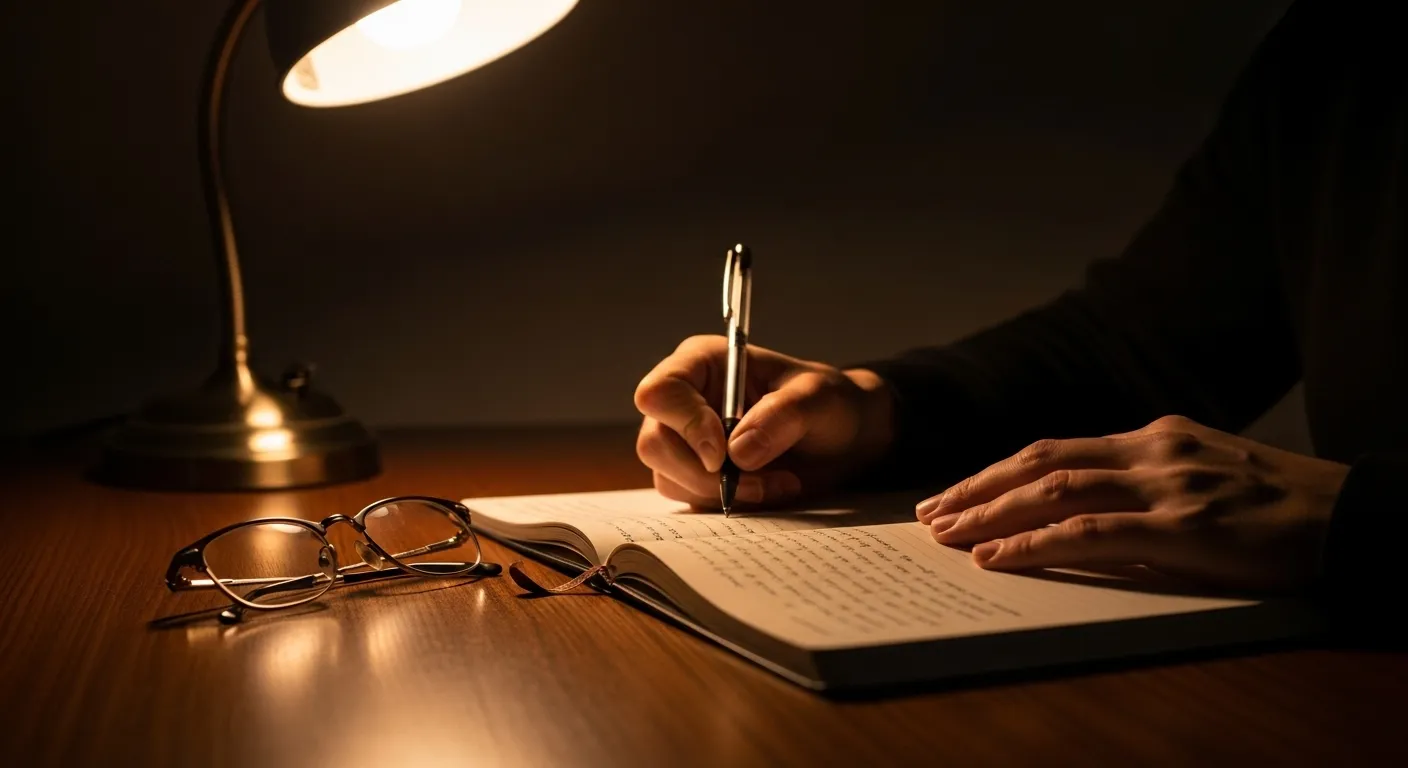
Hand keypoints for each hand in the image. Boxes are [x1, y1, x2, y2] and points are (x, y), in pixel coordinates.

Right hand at [634, 335, 892, 508]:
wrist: (845, 440)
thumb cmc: (831, 404)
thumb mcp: (820, 399)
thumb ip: (784, 415)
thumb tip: (737, 452)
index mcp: (702, 363)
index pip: (660, 392)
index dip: (684, 425)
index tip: (721, 454)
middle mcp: (685, 399)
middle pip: (655, 443)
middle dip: (704, 473)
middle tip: (757, 481)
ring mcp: (685, 439)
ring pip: (669, 477)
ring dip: (722, 492)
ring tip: (776, 483)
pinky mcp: (695, 473)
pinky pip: (690, 499)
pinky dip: (729, 503)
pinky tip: (768, 491)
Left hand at [916, 415, 1349, 590]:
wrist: (1351, 517)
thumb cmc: (1278, 507)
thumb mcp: (1203, 478)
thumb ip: (1142, 485)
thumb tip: (1074, 513)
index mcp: (1153, 437)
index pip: (1056, 449)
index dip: (997, 471)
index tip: (955, 494)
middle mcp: (1151, 450)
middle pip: (1040, 461)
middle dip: (977, 488)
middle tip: (929, 513)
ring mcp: (1166, 485)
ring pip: (1055, 490)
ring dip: (991, 513)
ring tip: (946, 534)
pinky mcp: (1184, 528)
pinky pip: (1090, 532)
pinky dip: (1034, 543)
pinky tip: (997, 557)